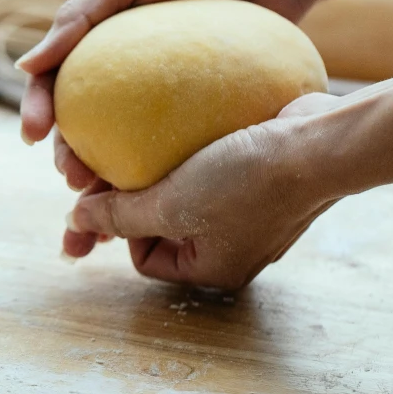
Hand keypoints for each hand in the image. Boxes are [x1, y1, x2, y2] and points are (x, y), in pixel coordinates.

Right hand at [18, 0, 317, 188]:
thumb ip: (82, 14)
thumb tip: (26, 66)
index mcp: (104, 38)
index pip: (59, 79)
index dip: (41, 109)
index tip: (34, 137)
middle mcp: (131, 69)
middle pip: (89, 120)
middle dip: (72, 154)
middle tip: (75, 179)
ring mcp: (168, 90)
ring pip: (128, 140)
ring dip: (111, 173)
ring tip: (106, 198)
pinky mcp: (204, 104)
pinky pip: (177, 140)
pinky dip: (163, 168)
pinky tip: (160, 193)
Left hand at [62, 93, 338, 289]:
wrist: (318, 145)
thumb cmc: (247, 181)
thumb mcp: (173, 204)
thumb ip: (121, 215)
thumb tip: (74, 222)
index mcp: (212, 267)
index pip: (145, 258)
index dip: (123, 227)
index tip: (118, 189)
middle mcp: (232, 246)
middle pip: (166, 224)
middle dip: (141, 195)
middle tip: (119, 161)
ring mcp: (250, 211)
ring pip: (189, 193)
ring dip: (166, 170)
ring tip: (146, 140)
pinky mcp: (260, 176)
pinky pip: (214, 169)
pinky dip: (195, 153)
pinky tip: (181, 127)